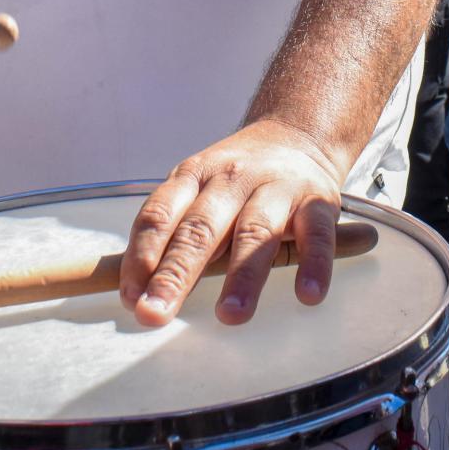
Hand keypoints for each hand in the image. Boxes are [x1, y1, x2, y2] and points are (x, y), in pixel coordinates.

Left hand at [119, 117, 344, 325]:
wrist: (297, 134)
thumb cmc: (238, 178)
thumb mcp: (198, 189)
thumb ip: (174, 233)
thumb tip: (138, 291)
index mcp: (193, 176)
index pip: (159, 215)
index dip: (141, 256)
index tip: (131, 298)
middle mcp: (231, 179)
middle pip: (200, 228)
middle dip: (175, 274)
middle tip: (156, 313)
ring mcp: (276, 188)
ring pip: (256, 233)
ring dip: (242, 276)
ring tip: (229, 315)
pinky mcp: (317, 202)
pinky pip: (316, 235)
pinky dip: (314, 265)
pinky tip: (307, 295)